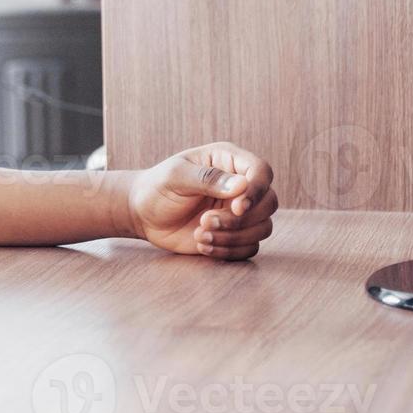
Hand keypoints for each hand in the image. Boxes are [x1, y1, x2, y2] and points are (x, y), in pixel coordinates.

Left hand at [127, 142, 276, 259]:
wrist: (144, 214)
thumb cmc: (158, 187)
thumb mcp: (175, 177)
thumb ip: (207, 179)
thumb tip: (242, 186)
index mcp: (228, 161)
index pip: (261, 171)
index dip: (256, 191)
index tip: (236, 208)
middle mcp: (240, 185)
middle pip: (268, 202)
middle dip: (240, 219)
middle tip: (205, 222)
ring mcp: (240, 212)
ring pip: (263, 228)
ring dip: (233, 237)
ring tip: (200, 235)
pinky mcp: (235, 234)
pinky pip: (250, 247)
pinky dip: (229, 251)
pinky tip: (203, 246)